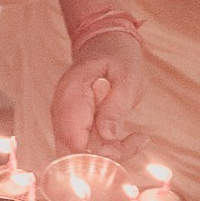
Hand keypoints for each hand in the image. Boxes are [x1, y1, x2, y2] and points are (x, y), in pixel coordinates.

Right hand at [49, 29, 146, 156]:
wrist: (105, 41)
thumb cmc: (118, 55)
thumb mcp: (128, 76)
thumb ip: (117, 106)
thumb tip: (107, 136)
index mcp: (72, 95)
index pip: (74, 141)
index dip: (97, 154)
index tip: (122, 145)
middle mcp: (62, 111)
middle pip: (72, 154)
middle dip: (104, 159)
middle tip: (133, 142)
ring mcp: (65, 119)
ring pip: (80, 155)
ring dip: (111, 154)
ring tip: (137, 138)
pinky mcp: (75, 126)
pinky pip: (87, 148)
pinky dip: (110, 149)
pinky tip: (133, 138)